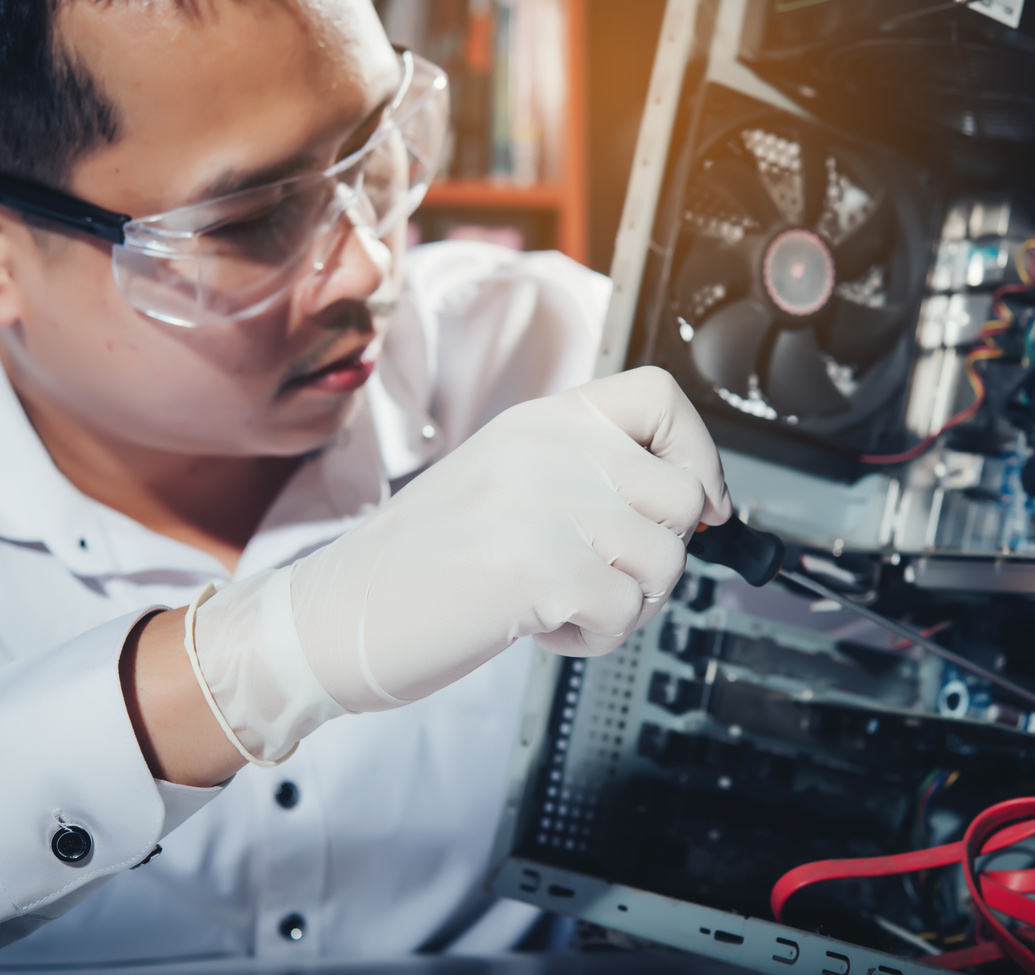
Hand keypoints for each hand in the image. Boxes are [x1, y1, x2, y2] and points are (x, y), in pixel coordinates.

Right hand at [190, 367, 729, 758]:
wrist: (331, 617)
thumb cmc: (419, 565)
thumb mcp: (506, 483)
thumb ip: (586, 474)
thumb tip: (692, 500)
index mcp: (541, 420)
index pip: (661, 395)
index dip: (699, 454)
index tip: (702, 506)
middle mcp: (547, 448)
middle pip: (681, 496)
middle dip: (657, 558)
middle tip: (600, 577)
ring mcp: (542, 503)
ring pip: (664, 562)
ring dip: (624, 604)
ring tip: (558, 603)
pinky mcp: (537, 568)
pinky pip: (625, 612)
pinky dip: (593, 638)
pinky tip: (542, 628)